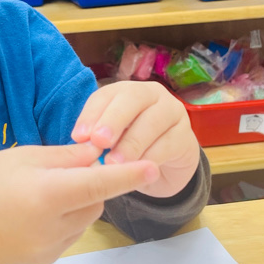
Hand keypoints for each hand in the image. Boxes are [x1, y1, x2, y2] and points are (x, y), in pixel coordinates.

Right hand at [0, 142, 158, 263]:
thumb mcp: (24, 157)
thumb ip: (67, 157)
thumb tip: (100, 154)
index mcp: (45, 195)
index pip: (97, 184)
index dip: (128, 176)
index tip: (154, 168)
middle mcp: (51, 227)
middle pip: (94, 201)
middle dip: (88, 185)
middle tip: (56, 174)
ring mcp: (49, 249)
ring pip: (84, 219)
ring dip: (76, 205)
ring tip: (38, 196)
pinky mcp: (45, 261)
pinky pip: (69, 235)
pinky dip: (63, 222)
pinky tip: (32, 216)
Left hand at [71, 82, 200, 199]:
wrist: (165, 168)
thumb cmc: (131, 149)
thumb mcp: (111, 142)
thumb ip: (97, 140)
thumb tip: (80, 146)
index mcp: (125, 92)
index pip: (106, 95)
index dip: (91, 114)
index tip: (78, 137)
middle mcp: (151, 94)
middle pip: (132, 99)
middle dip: (113, 120)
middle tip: (99, 141)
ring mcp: (172, 112)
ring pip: (152, 121)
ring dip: (131, 143)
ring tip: (114, 163)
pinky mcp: (185, 135)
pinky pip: (168, 144)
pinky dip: (150, 158)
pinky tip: (136, 171)